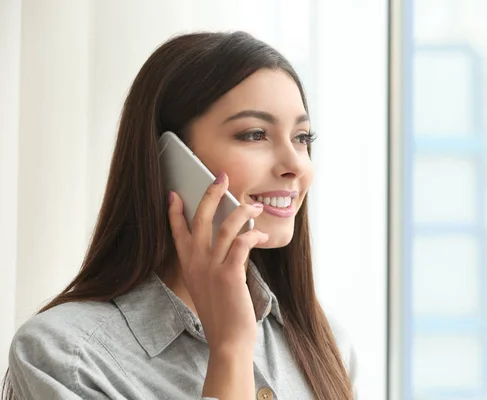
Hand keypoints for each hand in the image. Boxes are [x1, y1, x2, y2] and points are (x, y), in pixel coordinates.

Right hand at [167, 172, 267, 353]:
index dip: (175, 211)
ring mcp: (212, 268)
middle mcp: (196, 263)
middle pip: (200, 219)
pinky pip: (242, 243)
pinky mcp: (230, 274)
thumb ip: (210, 265)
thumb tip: (227, 242)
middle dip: (211, 194)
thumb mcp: (206, 286)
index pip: (177, 232)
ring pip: (225, 227)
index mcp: (188, 265)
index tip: (174, 194)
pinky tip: (261, 234)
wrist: (227, 340)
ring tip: (253, 206)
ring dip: (241, 212)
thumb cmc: (221, 314)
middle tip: (220, 177)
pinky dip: (253, 234)